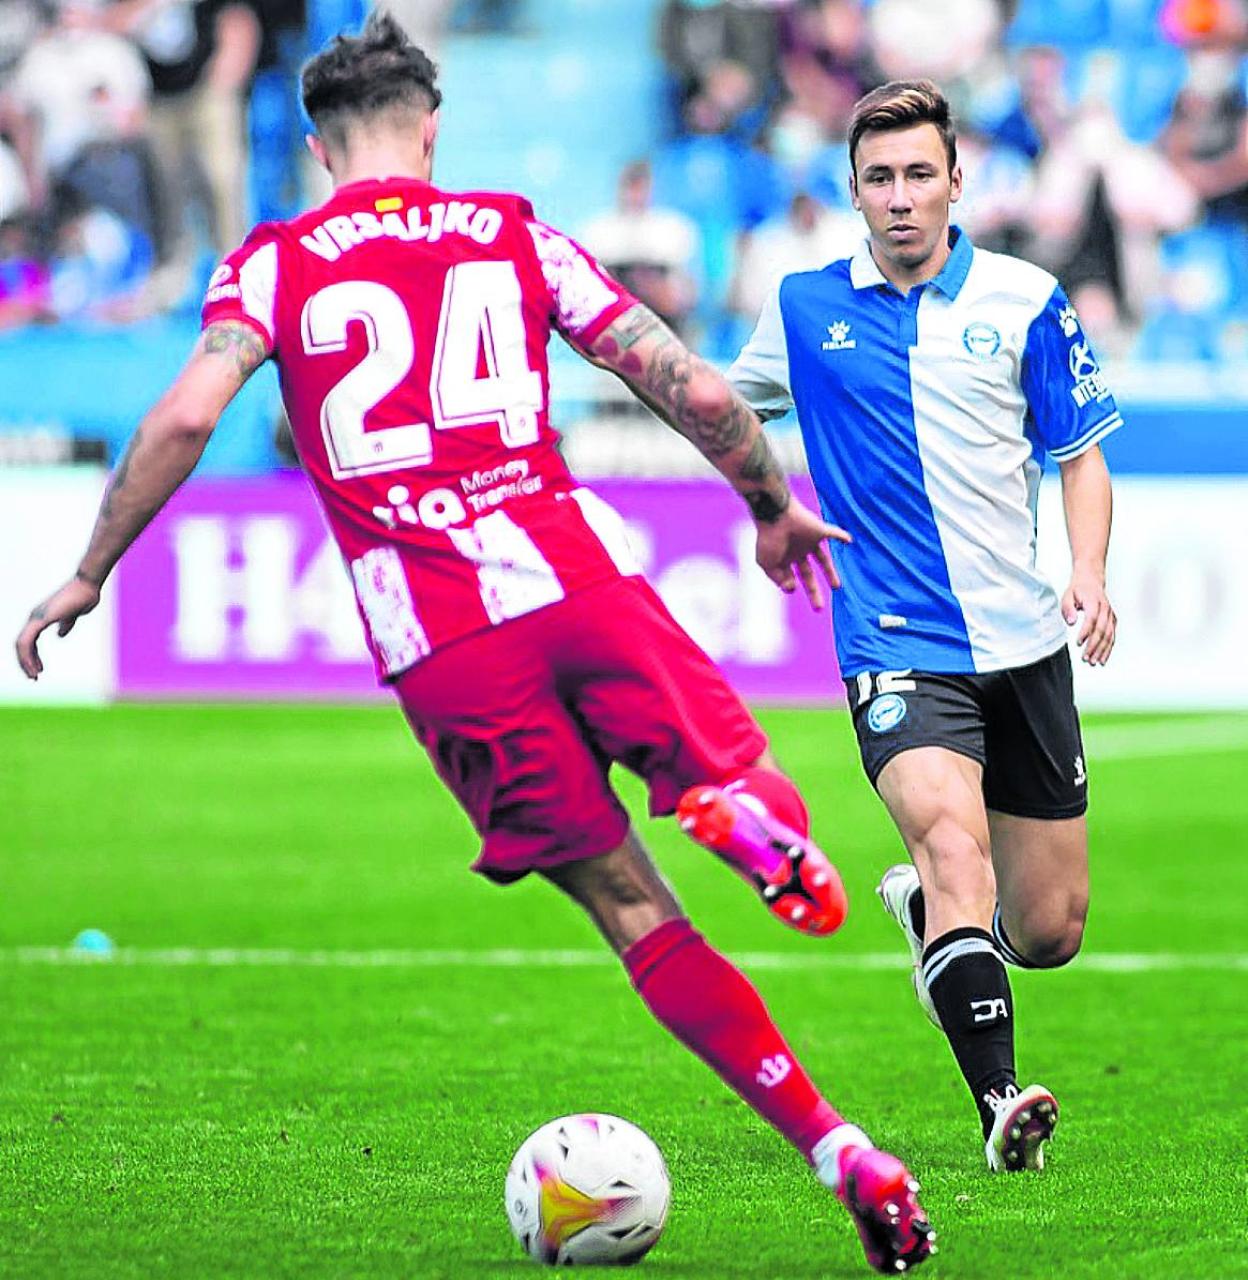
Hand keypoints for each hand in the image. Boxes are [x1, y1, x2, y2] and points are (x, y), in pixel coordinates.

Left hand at [15, 576, 101, 679]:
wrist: (87, 585)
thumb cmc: (84, 596)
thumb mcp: (73, 615)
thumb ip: (66, 624)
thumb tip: (60, 634)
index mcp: (41, 617)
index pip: (29, 641)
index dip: (32, 657)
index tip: (39, 670)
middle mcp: (35, 617)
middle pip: (22, 644)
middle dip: (26, 663)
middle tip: (33, 677)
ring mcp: (36, 618)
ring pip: (21, 645)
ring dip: (25, 663)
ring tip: (33, 676)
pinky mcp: (40, 619)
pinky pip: (26, 642)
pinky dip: (27, 656)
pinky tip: (35, 667)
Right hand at [754, 497, 850, 611]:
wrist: (776, 515)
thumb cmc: (768, 539)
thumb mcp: (766, 564)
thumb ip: (778, 579)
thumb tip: (792, 589)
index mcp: (783, 559)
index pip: (790, 578)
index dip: (790, 585)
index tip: (791, 586)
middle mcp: (797, 552)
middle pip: (808, 575)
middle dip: (813, 592)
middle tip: (819, 608)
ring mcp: (809, 542)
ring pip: (823, 560)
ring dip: (830, 573)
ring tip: (837, 587)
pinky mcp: (818, 531)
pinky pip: (833, 533)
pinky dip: (841, 536)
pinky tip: (850, 541)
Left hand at [1062, 567, 1115, 665]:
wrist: (1091, 580)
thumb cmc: (1078, 589)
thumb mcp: (1067, 595)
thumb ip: (1068, 609)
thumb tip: (1071, 622)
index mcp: (1094, 602)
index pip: (1092, 619)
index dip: (1086, 632)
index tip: (1078, 643)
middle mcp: (1105, 609)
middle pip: (1102, 630)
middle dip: (1094, 645)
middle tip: (1086, 657)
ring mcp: (1110, 615)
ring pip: (1109, 635)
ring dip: (1102, 650)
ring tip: (1094, 661)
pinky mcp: (1112, 620)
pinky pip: (1112, 635)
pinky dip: (1108, 648)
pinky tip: (1102, 657)